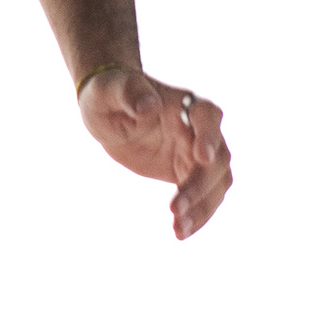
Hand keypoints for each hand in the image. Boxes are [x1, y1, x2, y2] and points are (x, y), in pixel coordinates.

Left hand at [77, 68, 231, 239]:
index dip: (209, 137)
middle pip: (217, 159)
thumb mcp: (109, 91)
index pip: (208, 116)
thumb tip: (148, 106)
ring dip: (202, 208)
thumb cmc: (108, 93)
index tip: (203, 158)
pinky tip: (181, 233)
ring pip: (217, 183)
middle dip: (200, 186)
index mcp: (184, 103)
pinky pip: (204, 197)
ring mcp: (197, 152)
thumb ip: (129, 94)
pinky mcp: (188, 172)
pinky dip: (196, 216)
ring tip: (178, 230)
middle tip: (174, 210)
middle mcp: (199, 128)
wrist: (109, 111)